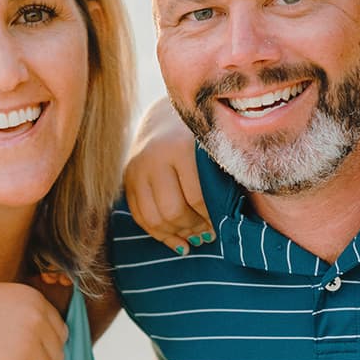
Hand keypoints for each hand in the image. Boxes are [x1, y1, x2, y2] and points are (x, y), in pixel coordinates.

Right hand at [125, 97, 212, 254]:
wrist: (164, 118)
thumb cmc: (199, 139)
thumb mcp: (211, 150)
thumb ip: (221, 177)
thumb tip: (232, 220)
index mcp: (179, 147)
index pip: (196, 196)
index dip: (211, 217)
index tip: (222, 226)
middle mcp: (153, 158)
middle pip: (172, 210)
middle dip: (192, 228)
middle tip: (208, 235)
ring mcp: (136, 169)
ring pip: (153, 218)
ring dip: (175, 235)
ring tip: (194, 240)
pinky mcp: (127, 179)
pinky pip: (140, 217)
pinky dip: (159, 234)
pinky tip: (177, 242)